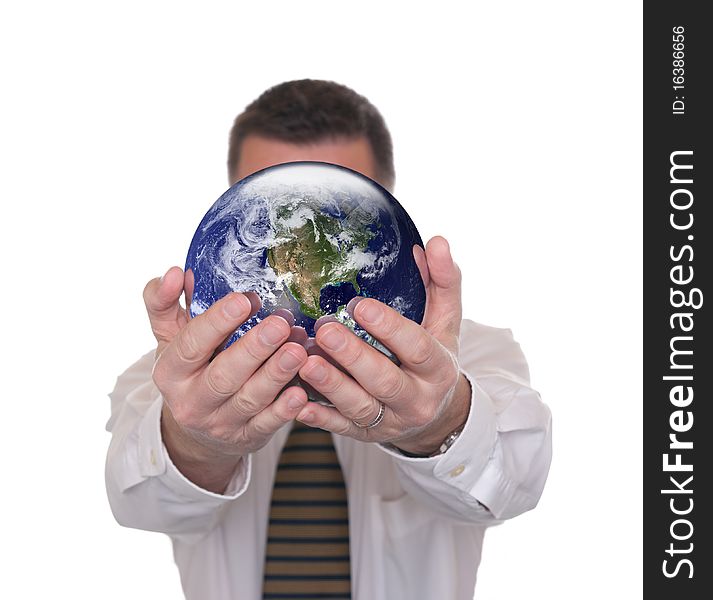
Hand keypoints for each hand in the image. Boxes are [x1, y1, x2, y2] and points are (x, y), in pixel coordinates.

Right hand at [144, 267, 309, 491]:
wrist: (196, 430)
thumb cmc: (190, 369)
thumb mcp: (169, 337)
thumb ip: (164, 302)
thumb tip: (174, 272)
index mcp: (170, 372)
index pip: (190, 345)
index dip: (216, 323)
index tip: (244, 299)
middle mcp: (192, 401)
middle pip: (222, 376)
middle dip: (253, 349)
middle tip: (280, 324)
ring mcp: (220, 423)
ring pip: (249, 400)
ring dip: (276, 375)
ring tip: (298, 350)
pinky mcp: (247, 437)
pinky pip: (267, 424)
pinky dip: (285, 410)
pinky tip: (302, 391)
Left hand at [296, 236, 470, 454]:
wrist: (435, 416)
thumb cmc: (432, 358)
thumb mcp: (445, 323)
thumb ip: (443, 282)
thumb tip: (436, 242)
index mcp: (438, 368)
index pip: (417, 347)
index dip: (390, 327)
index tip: (360, 305)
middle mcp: (417, 399)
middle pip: (384, 380)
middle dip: (353, 356)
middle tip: (323, 330)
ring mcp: (390, 421)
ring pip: (359, 407)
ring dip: (330, 385)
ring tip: (303, 361)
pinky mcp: (366, 434)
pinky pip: (341, 428)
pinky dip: (319, 417)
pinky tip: (297, 403)